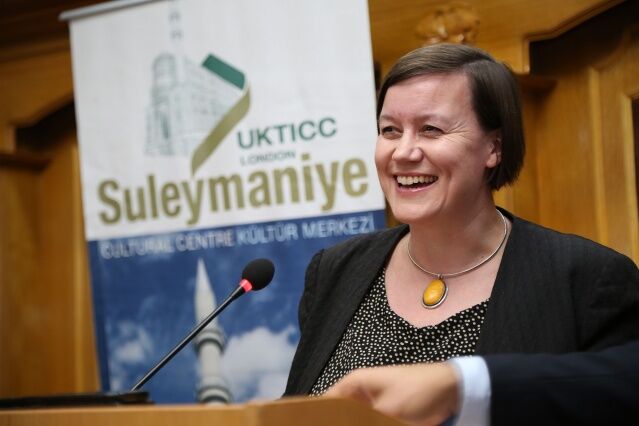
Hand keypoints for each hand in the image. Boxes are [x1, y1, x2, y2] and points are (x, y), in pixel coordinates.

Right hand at [324, 362, 459, 425]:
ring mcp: (374, 404)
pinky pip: (370, 423)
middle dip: (340, 423)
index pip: (326, 402)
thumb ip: (363, 424)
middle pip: (340, 415)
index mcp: (355, 383)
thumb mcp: (388, 412)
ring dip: (354, 425)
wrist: (453, 391)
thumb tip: (347, 423)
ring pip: (355, 421)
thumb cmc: (418, 392)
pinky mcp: (387, 415)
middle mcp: (360, 392)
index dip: (319, 417)